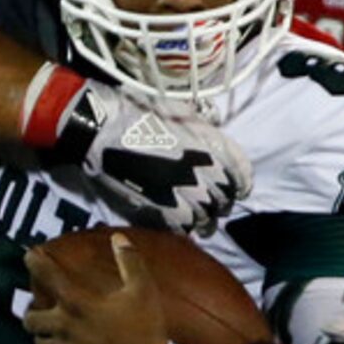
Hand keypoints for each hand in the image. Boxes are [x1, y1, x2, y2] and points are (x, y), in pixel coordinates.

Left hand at [24, 231, 168, 343]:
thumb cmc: (146, 328)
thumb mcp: (143, 290)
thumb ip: (129, 262)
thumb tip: (118, 237)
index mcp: (78, 303)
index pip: (48, 277)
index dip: (34, 263)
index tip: (29, 256)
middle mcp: (65, 327)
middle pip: (30, 320)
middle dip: (32, 313)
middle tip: (41, 309)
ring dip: (44, 338)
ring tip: (53, 333)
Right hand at [42, 75, 251, 233]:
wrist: (102, 130)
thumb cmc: (138, 114)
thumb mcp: (181, 113)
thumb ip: (205, 133)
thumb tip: (216, 147)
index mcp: (210, 150)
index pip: (240, 176)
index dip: (241, 184)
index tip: (238, 188)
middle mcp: (201, 176)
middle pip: (224, 201)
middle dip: (221, 202)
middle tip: (214, 202)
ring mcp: (180, 197)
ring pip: (206, 220)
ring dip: (205, 219)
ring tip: (199, 217)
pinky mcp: (158, 212)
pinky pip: (182, 230)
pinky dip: (185, 228)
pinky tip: (180, 222)